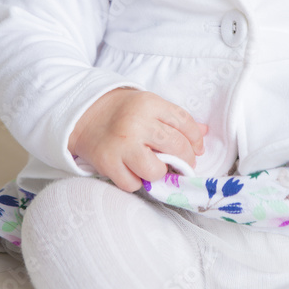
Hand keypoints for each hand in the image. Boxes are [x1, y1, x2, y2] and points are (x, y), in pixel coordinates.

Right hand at [68, 88, 207, 192]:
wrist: (84, 114)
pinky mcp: (108, 163)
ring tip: (157, 167)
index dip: (195, 139)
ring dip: (161, 173)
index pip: (184, 123)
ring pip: (156, 170)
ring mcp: (122, 145)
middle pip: (176, 147)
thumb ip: (176, 119)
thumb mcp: (150, 105)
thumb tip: (204, 133)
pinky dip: (137, 181)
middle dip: (185, 159)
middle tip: (182, 163)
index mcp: (149, 104)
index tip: (196, 149)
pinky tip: (135, 171)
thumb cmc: (123, 111)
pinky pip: (133, 183)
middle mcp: (136, 123)